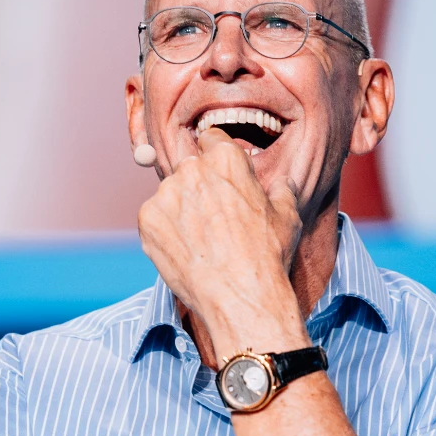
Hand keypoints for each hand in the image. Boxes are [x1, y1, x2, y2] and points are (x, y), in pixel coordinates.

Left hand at [137, 127, 303, 354]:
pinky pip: (153, 218)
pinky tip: (184, 251)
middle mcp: (192, 169)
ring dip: (179, 210)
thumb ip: (281, 191)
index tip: (219, 177)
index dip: (216, 157)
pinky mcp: (147, 219)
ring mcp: (165, 194)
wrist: (239, 295)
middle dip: (198, 187)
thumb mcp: (287, 217)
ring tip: (199, 241)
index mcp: (226, 158)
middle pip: (189, 168)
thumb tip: (283, 184)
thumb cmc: (267, 255)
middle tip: (211, 219)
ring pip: (170, 194)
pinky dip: (163, 231)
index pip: (211, 139)